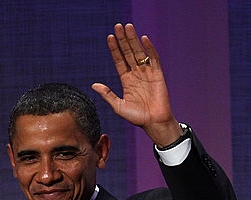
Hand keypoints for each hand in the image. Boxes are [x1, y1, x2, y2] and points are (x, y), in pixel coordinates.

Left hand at [91, 23, 183, 147]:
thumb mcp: (118, 106)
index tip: (109, 37)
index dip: (114, 49)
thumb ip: (107, 95)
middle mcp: (136, 74)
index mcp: (126, 80)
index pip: (119, 60)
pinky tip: (144, 39)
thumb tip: (93, 85)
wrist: (154, 123)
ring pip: (139, 52)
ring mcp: (147, 73)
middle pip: (128, 52)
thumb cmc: (137, 117)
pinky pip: (154, 59)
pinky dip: (149, 49)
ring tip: (128, 27)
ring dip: (134, 40)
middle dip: (123, 39)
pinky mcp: (158, 75)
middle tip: (118, 26)